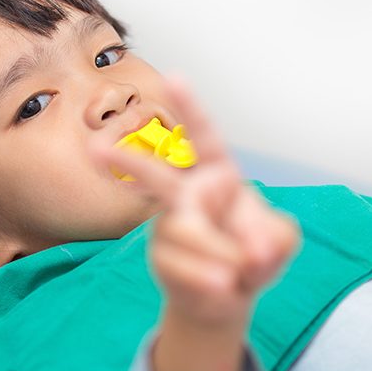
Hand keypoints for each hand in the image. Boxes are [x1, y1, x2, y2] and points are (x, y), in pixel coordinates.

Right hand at [91, 76, 299, 327]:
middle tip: (94, 151)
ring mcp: (169, 225)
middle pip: (156, 175)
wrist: (230, 292)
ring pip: (182, 232)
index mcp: (217, 174)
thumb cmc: (253, 251)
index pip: (203, 136)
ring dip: (217, 255)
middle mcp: (187, 193)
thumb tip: (256, 249)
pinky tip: (221, 287)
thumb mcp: (278, 240)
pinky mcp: (161, 256)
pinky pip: (179, 266)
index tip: (172, 77)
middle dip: (130, 162)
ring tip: (236, 278)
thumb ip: (275, 237)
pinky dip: (205, 279)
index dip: (188, 108)